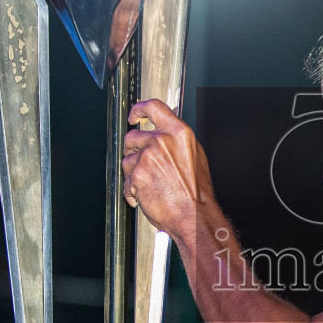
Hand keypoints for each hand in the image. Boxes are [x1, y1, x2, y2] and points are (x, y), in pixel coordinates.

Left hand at [121, 99, 218, 244]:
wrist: (194, 215)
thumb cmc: (197, 191)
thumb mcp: (194, 156)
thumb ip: (176, 141)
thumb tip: (165, 133)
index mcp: (177, 133)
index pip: (153, 107)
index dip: (139, 110)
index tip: (134, 116)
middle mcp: (161, 141)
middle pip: (132, 137)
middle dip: (133, 151)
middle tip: (142, 164)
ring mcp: (147, 158)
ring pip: (126, 160)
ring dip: (133, 173)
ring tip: (150, 185)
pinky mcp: (136, 176)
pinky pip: (125, 181)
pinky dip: (132, 191)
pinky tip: (146, 196)